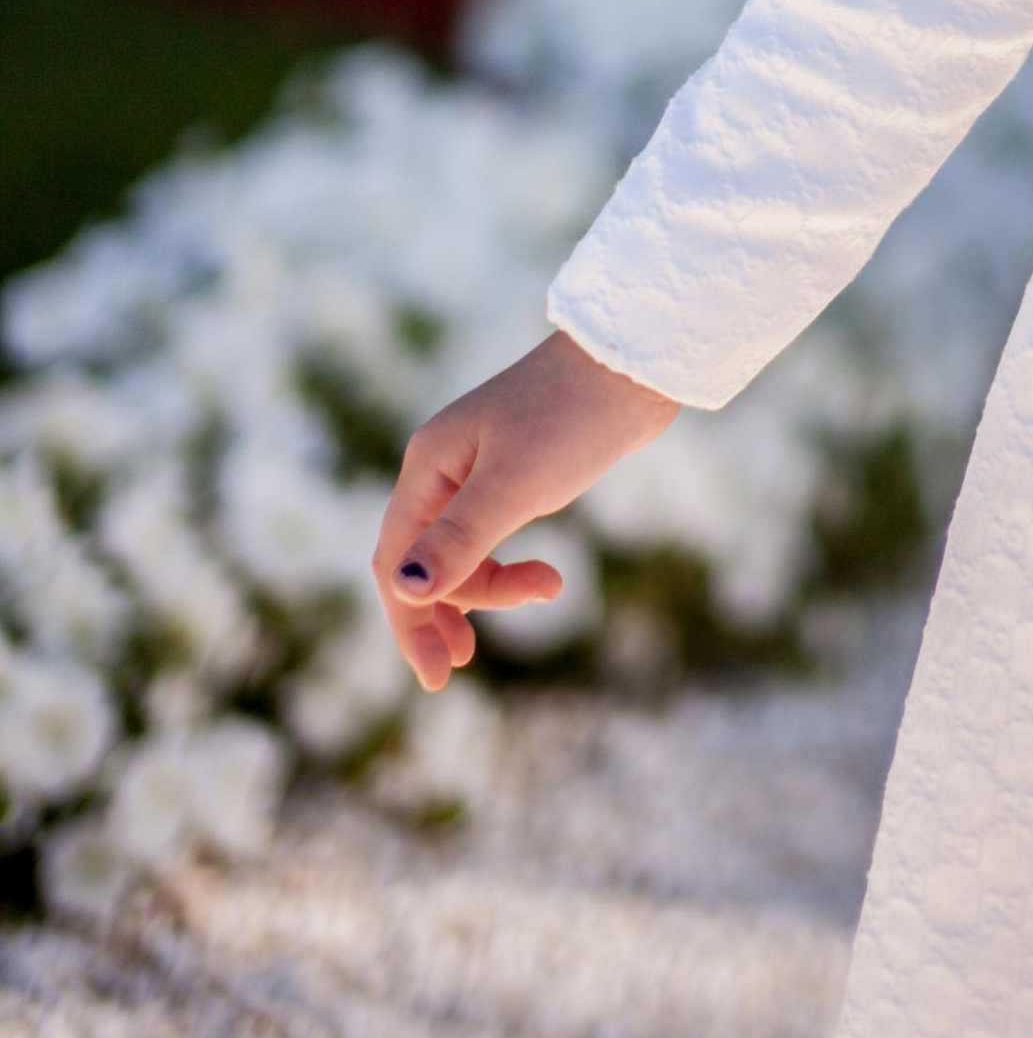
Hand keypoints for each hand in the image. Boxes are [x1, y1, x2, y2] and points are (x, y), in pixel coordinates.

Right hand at [373, 328, 678, 689]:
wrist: (632, 362)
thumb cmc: (572, 416)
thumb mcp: (515, 485)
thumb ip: (460, 538)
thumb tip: (404, 587)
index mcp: (429, 465)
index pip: (396, 559)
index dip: (409, 621)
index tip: (439, 675)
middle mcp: (442, 468)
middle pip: (419, 560)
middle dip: (439, 613)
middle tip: (459, 666)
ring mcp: (476, 470)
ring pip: (458, 551)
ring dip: (485, 590)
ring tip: (543, 592)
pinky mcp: (513, 473)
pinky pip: (487, 536)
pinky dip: (505, 566)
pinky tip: (544, 580)